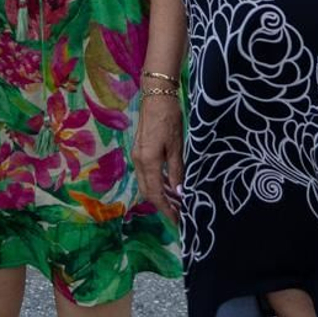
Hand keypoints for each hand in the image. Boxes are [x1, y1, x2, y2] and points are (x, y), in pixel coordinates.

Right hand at [134, 93, 184, 222]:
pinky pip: (146, 173)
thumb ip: (177, 171)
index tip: (177, 220)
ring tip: (176, 201)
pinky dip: (157, 182)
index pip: (156, 194)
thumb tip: (179, 192)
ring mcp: (137, 155)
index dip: (166, 209)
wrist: (156, 95)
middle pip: (147, 191)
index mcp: (148, 162)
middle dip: (162, 205)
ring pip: (146, 183)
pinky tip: (169, 184)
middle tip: (178, 213)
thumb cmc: (169, 119)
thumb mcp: (177, 146)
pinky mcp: (140, 150)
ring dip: (159, 194)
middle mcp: (139, 161)